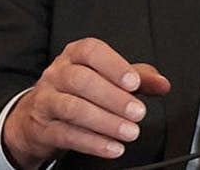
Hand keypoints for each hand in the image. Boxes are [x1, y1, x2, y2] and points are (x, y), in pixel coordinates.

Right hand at [2, 37, 170, 168]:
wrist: (36, 114)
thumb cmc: (78, 90)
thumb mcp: (106, 77)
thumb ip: (136, 77)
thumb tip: (163, 84)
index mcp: (75, 55)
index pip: (91, 52)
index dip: (114, 66)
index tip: (134, 83)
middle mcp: (57, 74)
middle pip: (82, 81)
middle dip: (113, 98)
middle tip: (138, 113)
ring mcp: (46, 100)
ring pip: (73, 109)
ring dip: (106, 122)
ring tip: (130, 132)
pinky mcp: (42, 127)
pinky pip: (67, 134)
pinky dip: (93, 143)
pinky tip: (112, 147)